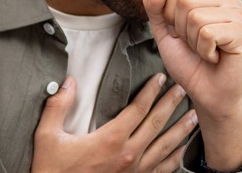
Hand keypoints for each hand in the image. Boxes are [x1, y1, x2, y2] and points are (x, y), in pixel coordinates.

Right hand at [32, 73, 197, 172]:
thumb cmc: (53, 169)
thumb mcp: (47, 135)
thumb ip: (58, 106)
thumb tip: (69, 81)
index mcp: (110, 139)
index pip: (138, 109)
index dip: (151, 91)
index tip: (160, 78)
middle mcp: (128, 154)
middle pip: (156, 123)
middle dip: (171, 104)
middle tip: (182, 90)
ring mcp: (135, 171)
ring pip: (165, 146)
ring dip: (181, 129)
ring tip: (193, 116)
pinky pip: (163, 169)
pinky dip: (176, 157)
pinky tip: (183, 149)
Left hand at [143, 0, 241, 169]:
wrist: (208, 94)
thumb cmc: (188, 62)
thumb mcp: (165, 33)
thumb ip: (156, 10)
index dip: (170, 14)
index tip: (184, 32)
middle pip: (185, 0)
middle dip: (181, 28)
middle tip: (196, 44)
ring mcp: (239, 14)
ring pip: (195, 17)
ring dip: (193, 42)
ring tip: (206, 51)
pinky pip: (207, 33)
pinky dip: (204, 51)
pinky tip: (215, 57)